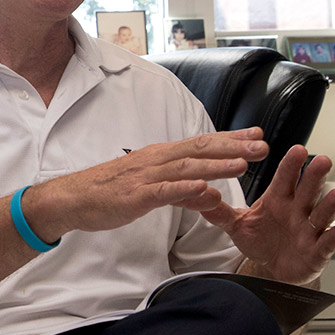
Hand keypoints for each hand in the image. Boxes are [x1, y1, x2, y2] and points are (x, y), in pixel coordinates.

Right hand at [29, 127, 269, 238]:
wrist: (72, 199)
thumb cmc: (109, 191)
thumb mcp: (150, 188)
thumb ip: (180, 190)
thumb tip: (208, 192)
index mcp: (160, 156)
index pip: (201, 144)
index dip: (231, 139)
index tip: (258, 135)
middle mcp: (156, 160)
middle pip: (199, 149)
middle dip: (233, 147)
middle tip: (263, 145)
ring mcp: (145, 177)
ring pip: (186, 168)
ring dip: (216, 164)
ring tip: (243, 164)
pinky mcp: (135, 196)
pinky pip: (163, 192)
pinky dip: (184, 189)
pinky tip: (203, 188)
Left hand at [199, 144, 334, 283]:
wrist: (273, 268)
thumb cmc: (260, 240)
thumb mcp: (236, 225)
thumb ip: (219, 211)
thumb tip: (196, 195)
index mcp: (278, 199)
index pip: (285, 178)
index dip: (291, 165)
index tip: (297, 150)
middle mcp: (297, 210)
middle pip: (307, 190)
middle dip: (314, 176)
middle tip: (321, 160)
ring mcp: (309, 229)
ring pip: (322, 214)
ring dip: (330, 204)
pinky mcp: (318, 250)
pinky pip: (329, 241)